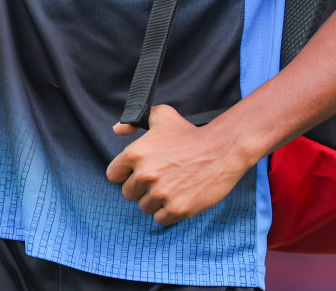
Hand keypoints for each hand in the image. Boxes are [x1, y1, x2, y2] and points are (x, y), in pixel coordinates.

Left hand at [106, 105, 255, 224]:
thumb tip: (117, 130)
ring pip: (145, 207)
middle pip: (128, 193)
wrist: (221, 149)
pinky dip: (168, 212)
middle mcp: (145, 174)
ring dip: (156, 200)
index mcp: (135, 153)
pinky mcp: (176, 209)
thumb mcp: (162, 116)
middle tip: (162, 177)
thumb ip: (135, 120)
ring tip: (173, 185)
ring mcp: (161, 193)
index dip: (126, 174)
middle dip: (142, 187)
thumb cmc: (190, 133)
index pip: (114, 175)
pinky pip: (160, 219)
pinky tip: (180, 196)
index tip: (140, 172)